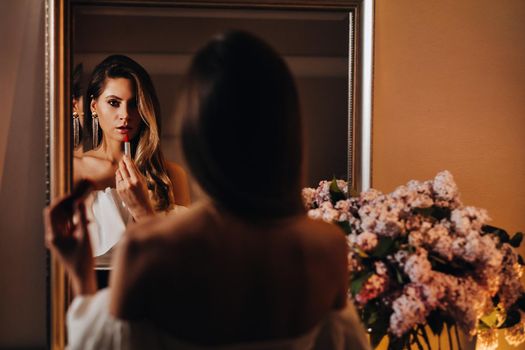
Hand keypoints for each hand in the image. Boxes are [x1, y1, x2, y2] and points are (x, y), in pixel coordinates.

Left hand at [44, 180, 96, 294]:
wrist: (82, 275)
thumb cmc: (83, 260)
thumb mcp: (85, 236)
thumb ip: (82, 218)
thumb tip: (79, 203)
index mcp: (54, 235)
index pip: (52, 212)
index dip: (61, 202)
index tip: (72, 195)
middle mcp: (53, 236)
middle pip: (55, 214)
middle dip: (65, 205)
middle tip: (77, 197)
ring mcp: (57, 239)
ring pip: (60, 220)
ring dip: (70, 211)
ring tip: (82, 205)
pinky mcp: (63, 241)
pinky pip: (66, 226)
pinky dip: (73, 220)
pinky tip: (84, 218)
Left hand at [116, 155, 154, 220]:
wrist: (139, 207)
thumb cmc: (143, 194)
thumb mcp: (143, 182)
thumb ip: (137, 172)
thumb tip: (131, 163)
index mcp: (137, 180)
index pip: (130, 166)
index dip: (127, 160)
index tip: (125, 155)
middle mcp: (129, 183)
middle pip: (122, 168)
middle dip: (122, 163)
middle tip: (122, 160)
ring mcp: (122, 187)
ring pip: (118, 173)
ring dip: (120, 170)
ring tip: (124, 171)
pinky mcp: (118, 190)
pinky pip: (117, 180)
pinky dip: (119, 177)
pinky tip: (123, 179)